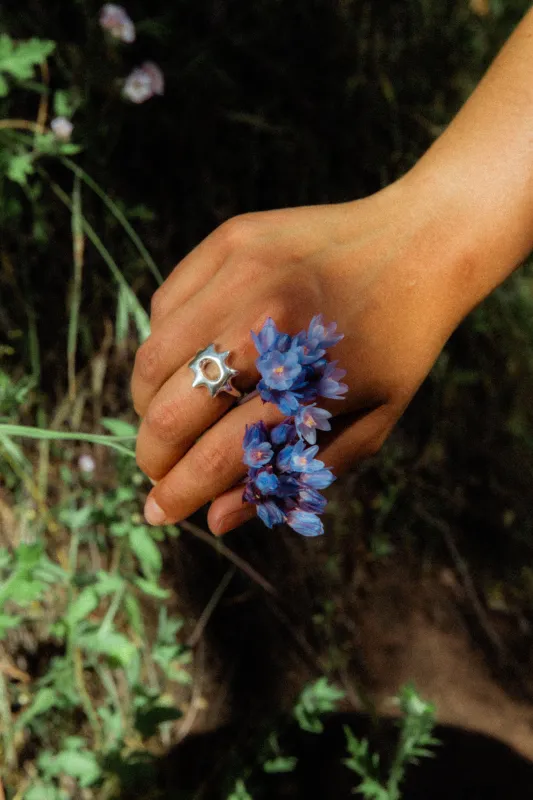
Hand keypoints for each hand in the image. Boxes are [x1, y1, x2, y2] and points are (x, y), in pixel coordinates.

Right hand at [131, 173, 470, 533]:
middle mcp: (266, 322)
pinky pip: (164, 306)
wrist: (419, 247)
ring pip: (153, 356)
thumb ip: (292, 475)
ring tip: (166, 417)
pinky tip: (187, 359)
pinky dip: (164, 345)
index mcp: (309, 380)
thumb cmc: (397, 347)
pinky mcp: (229, 242)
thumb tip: (217, 518)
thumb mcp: (368, 424)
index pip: (217, 454)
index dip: (178, 494)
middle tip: (159, 468)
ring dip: (146, 402)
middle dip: (152, 455)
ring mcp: (242, 275)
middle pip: (171, 410)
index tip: (158, 511)